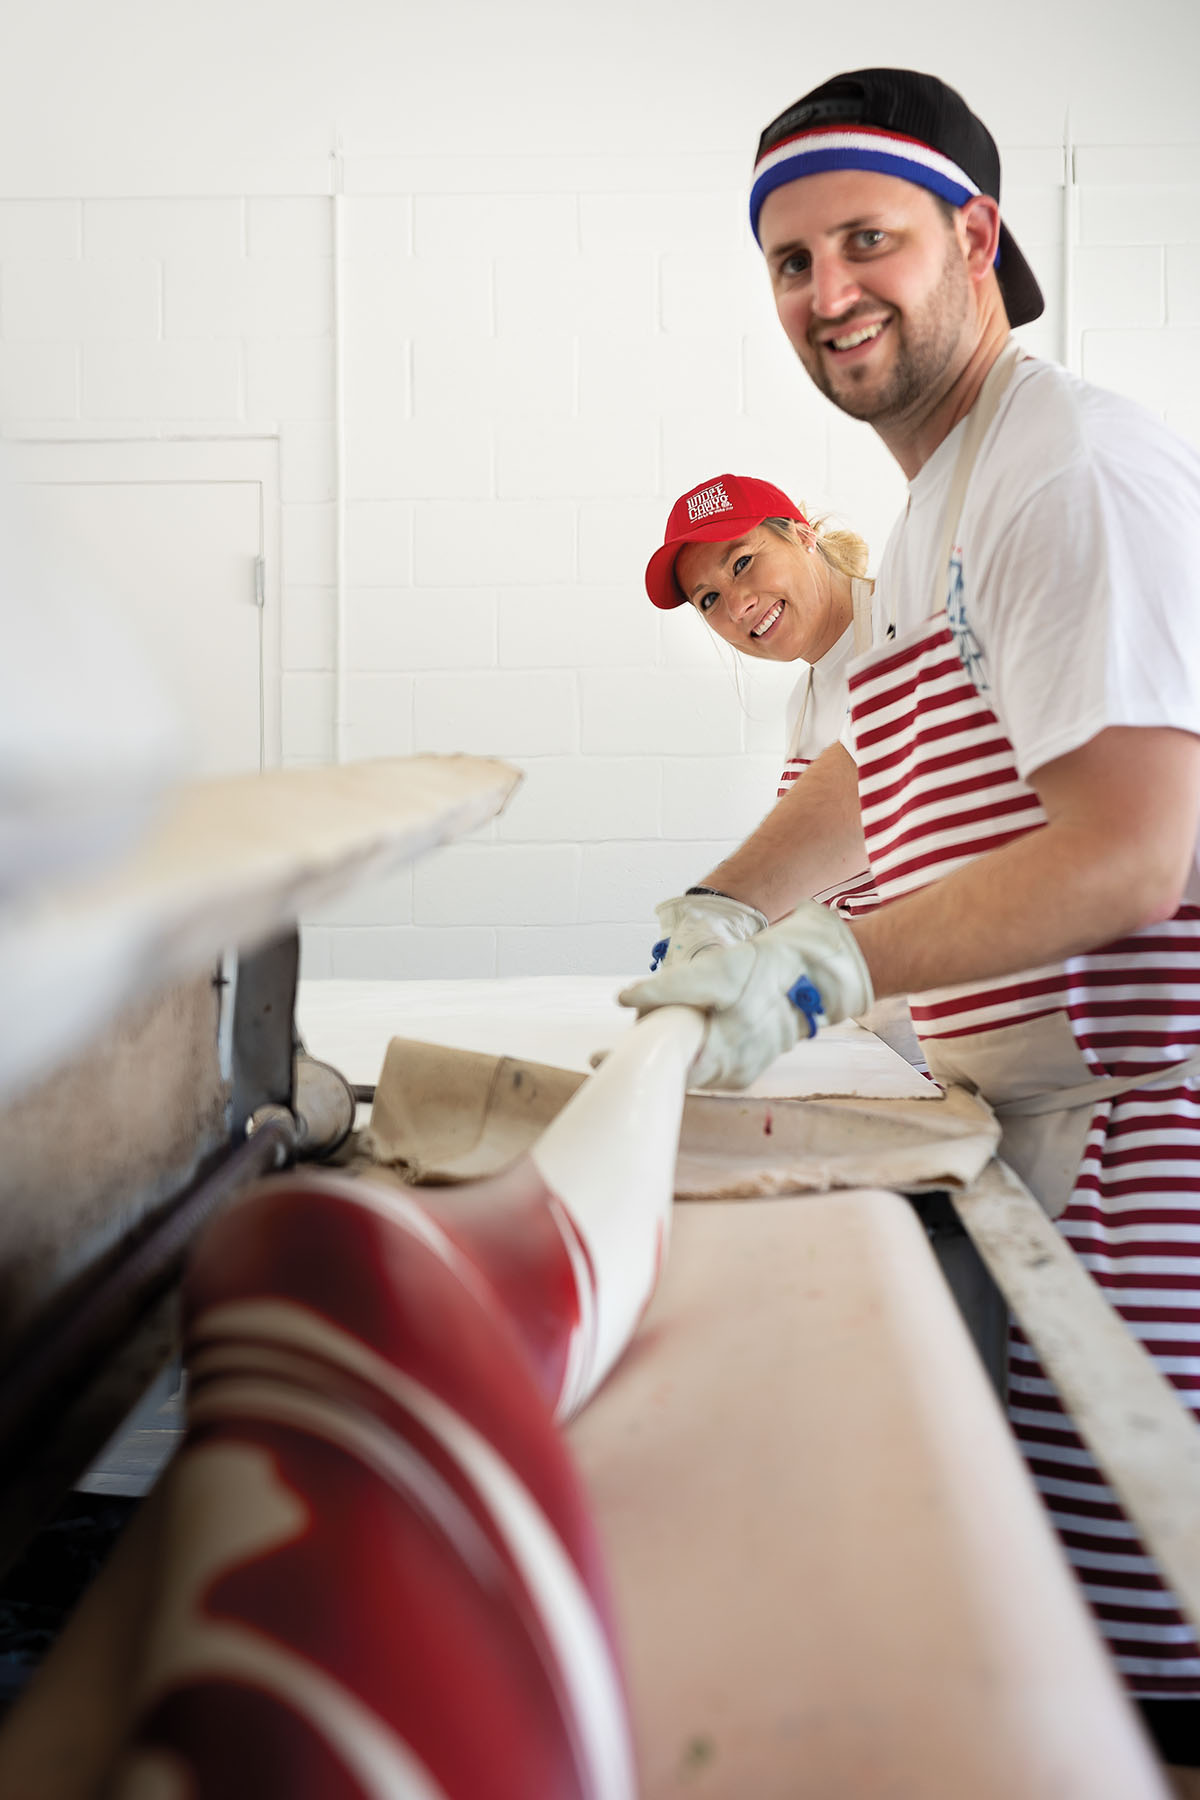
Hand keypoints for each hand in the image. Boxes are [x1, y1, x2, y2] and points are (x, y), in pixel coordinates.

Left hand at [622, 901, 873, 1089]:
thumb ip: (670, 989)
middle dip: (645, 1059)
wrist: (816, 972)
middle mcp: (730, 1072)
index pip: (663, 1071)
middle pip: (673, 1073)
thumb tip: (625, 999)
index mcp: (722, 1056)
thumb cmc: (766, 969)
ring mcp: (739, 1070)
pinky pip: (706, 1065)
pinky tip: (677, 1037)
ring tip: (641, 1040)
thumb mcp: (717, 972)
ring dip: (666, 1056)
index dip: (628, 1065)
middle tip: (610, 1050)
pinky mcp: (744, 1064)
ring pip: (688, 1069)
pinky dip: (688, 1052)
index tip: (596, 1060)